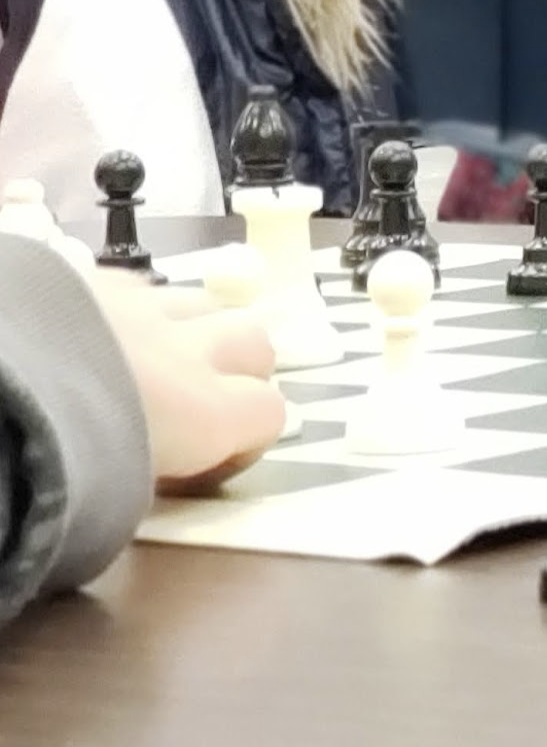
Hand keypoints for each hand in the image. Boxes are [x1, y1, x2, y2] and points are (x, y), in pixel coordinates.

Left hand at [87, 273, 287, 486]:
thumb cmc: (42, 470)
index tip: (202, 464)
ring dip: (185, 330)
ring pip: (195, 303)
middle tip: (188, 407)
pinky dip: (128, 309)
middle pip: (251, 342)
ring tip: (142, 364)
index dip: (246, 438)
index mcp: (202, 415)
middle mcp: (182, 348)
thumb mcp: (113, 505)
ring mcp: (133, 304)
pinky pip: (131, 285)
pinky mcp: (83, 276)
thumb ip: (152, 485)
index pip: (269, 413)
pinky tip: (90, 335)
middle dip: (236, 368)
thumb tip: (151, 482)